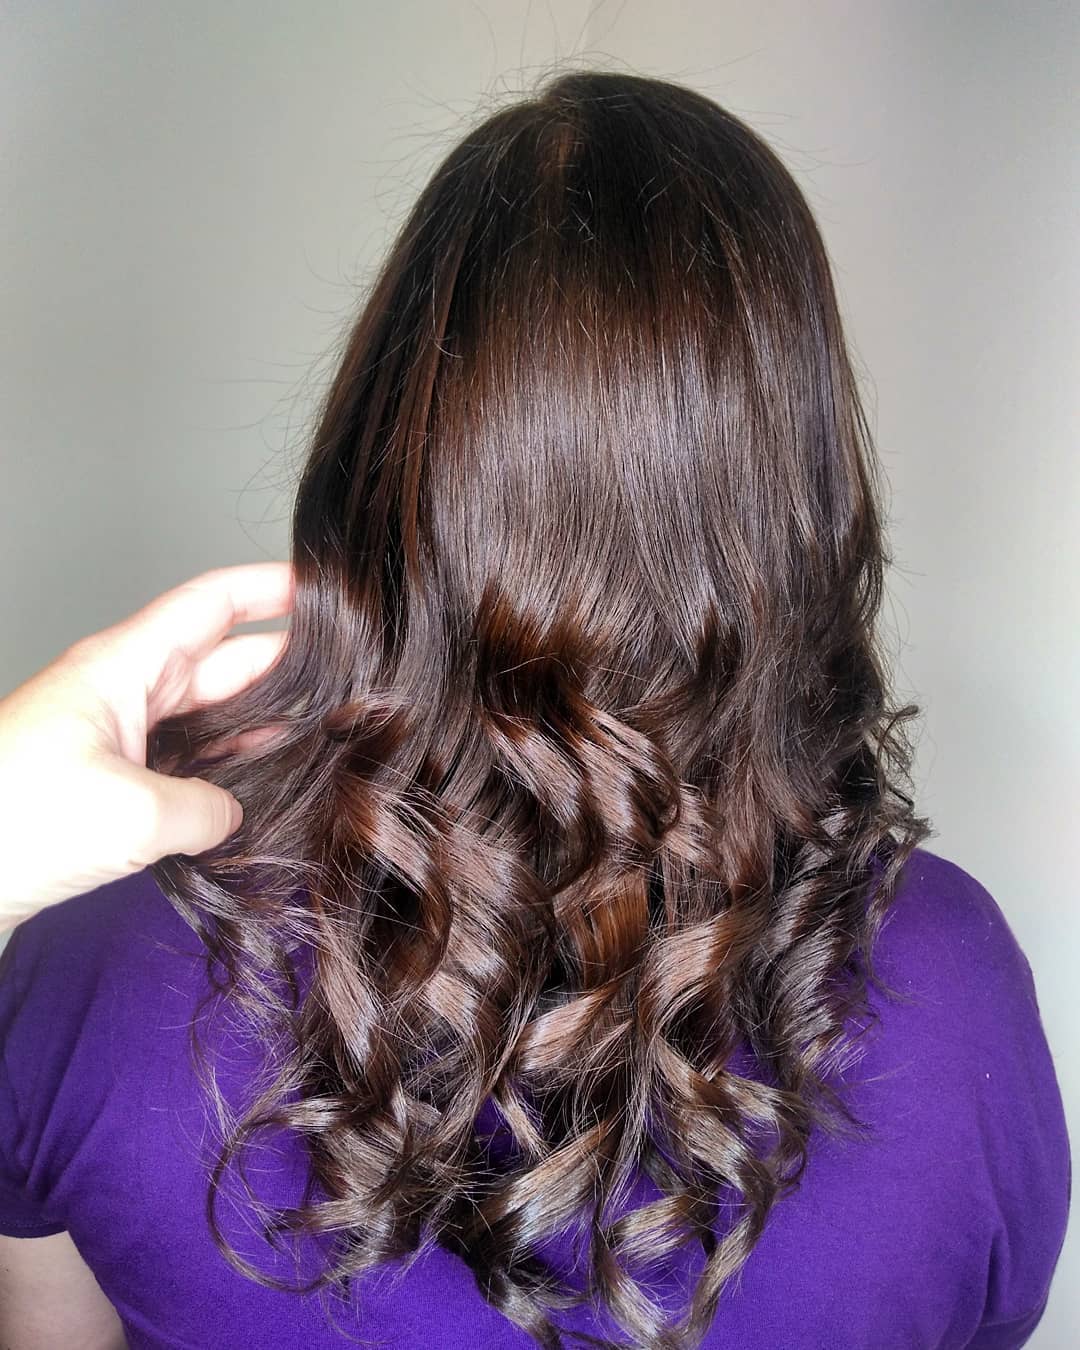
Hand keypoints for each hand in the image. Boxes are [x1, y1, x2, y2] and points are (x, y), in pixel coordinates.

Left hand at [0, 562, 292, 929]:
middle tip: (351, 679)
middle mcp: (123, 693)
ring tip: (326, 731)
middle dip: (286, 665)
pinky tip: (263, 785)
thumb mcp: (133, 813)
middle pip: (221, 661)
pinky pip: (184, 761)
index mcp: (123, 668)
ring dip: (262, 722)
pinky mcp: (107, 784)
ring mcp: (115, 738)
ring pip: (206, 715)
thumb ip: (208, 807)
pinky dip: (226, 767)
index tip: (324, 589)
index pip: (210, 605)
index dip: (270, 589)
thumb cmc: (15, 821)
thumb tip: (233, 813)